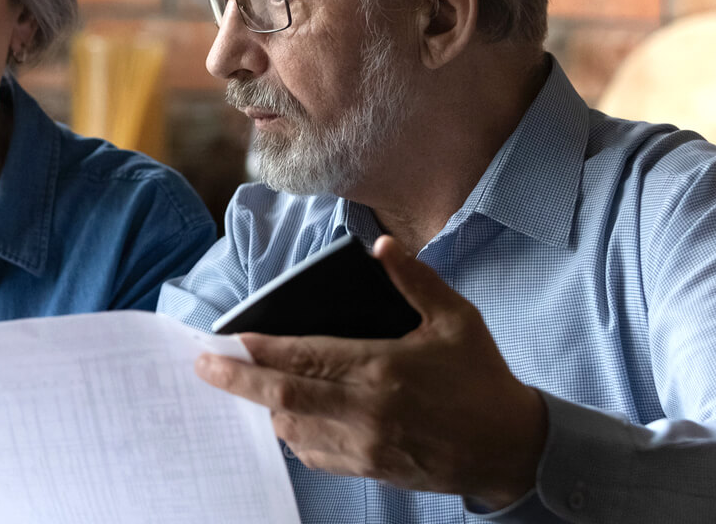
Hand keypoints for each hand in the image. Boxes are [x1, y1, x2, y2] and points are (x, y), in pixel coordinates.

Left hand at [194, 235, 547, 509]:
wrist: (512, 449)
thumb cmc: (483, 380)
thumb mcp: (456, 320)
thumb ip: (415, 281)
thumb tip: (383, 245)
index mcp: (382, 369)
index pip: (305, 358)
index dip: (261, 351)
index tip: (227, 341)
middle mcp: (367, 410)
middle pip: (282, 397)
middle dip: (236, 381)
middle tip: (202, 367)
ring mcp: (365, 445)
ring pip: (291, 429)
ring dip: (263, 409)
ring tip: (243, 387)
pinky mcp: (370, 470)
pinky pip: (314, 455)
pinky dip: (291, 435)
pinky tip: (284, 417)